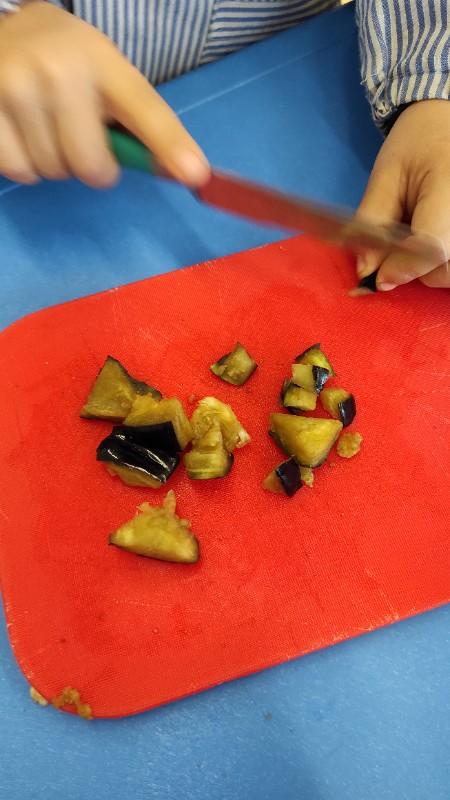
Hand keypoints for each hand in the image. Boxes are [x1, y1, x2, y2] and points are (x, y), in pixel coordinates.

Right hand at [0, 2, 208, 187]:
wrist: (1, 34)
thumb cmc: (64, 61)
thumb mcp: (106, 76)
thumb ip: (141, 123)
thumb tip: (186, 172)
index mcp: (102, 61)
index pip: (145, 110)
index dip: (170, 145)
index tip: (195, 175)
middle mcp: (60, 71)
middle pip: (91, 167)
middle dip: (90, 165)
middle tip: (78, 135)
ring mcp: (17, 89)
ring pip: (53, 172)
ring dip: (54, 162)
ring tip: (46, 125)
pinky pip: (19, 171)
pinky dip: (24, 164)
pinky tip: (22, 132)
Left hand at [356, 99, 449, 289]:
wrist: (447, 121)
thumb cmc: (417, 144)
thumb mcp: (386, 176)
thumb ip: (372, 223)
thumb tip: (366, 272)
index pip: (431, 248)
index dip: (403, 269)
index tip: (378, 277)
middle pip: (446, 271)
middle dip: (416, 271)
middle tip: (400, 247)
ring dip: (432, 270)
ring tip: (420, 238)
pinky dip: (443, 264)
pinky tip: (433, 242)